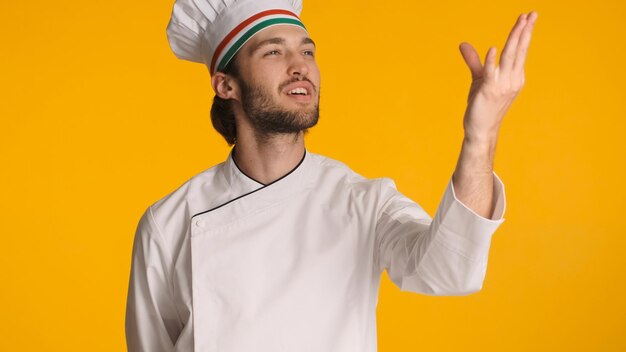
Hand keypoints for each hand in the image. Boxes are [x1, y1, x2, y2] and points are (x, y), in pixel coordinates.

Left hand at [459, 11, 537, 142]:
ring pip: (509, 57)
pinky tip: (493, 48)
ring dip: (515, 39)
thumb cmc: (482, 105)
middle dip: (525, 31)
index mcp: (514, 76)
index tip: (529, 17)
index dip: (524, 33)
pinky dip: (491, 61)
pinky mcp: (488, 91)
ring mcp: (502, 86)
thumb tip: (463, 44)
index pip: (520, 51)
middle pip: (519, 50)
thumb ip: (474, 61)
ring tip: (521, 22)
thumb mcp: (479, 79)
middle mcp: (512, 80)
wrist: (481, 129)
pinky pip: (491, 74)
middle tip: (532, 13)